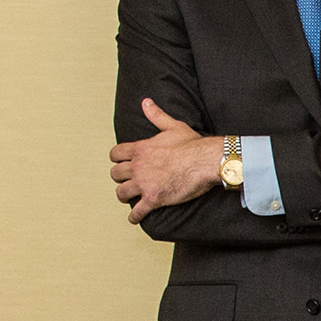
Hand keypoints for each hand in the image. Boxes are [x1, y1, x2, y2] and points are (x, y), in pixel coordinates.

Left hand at [109, 99, 222, 224]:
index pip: (116, 154)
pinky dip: (134, 216)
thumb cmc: (191, 144)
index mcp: (140, 149)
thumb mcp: (172, 126)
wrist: (204, 161)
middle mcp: (138, 166)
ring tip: (128, 197)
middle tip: (125, 180)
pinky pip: (137, 211)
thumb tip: (146, 102)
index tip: (120, 162)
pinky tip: (135, 218)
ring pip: (121, 192)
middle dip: (119, 177)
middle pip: (116, 174)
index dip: (116, 159)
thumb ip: (156, 115)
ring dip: (123, 196)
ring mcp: (144, 183)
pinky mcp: (153, 198)